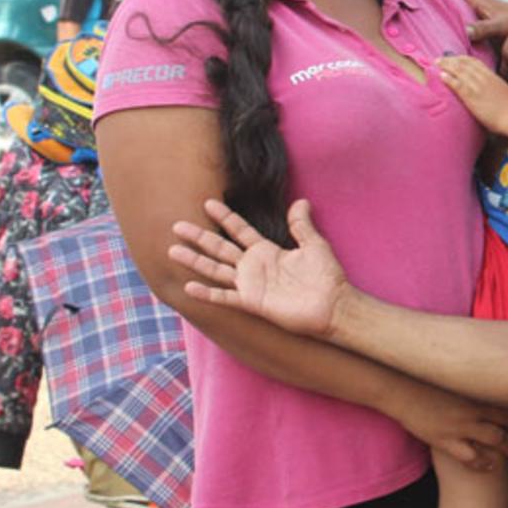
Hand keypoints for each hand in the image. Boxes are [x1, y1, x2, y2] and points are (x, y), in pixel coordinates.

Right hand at [169, 197, 348, 338]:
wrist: (333, 306)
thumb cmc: (327, 277)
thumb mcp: (314, 244)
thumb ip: (302, 225)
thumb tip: (301, 201)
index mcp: (267, 251)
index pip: (240, 230)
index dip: (225, 217)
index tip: (208, 202)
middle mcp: (254, 267)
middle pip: (220, 248)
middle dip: (200, 237)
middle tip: (177, 225)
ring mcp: (251, 285)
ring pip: (216, 270)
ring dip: (195, 261)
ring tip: (173, 250)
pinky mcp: (252, 302)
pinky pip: (224, 297)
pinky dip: (207, 293)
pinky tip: (189, 286)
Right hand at [386, 383, 507, 471]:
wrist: (401, 390)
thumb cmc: (425, 383)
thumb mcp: (452, 382)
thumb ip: (469, 387)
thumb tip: (483, 384)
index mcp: (474, 394)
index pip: (505, 407)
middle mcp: (471, 410)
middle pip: (504, 423)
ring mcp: (459, 427)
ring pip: (494, 440)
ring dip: (507, 447)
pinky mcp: (445, 441)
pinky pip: (470, 457)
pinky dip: (483, 462)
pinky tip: (489, 465)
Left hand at [437, 54, 507, 130]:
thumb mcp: (503, 91)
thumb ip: (494, 87)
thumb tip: (489, 90)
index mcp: (491, 76)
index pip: (473, 61)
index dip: (461, 58)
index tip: (453, 58)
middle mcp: (483, 78)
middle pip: (463, 63)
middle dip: (449, 60)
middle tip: (438, 59)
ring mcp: (477, 86)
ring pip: (459, 70)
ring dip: (446, 66)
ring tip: (436, 64)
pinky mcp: (472, 97)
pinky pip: (457, 84)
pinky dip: (448, 78)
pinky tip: (441, 76)